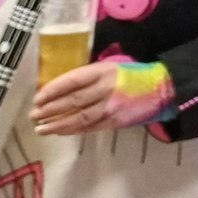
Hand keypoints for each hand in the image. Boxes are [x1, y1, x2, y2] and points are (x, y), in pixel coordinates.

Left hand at [33, 59, 172, 134]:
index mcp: (104, 71)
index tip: (37, 98)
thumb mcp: (113, 66)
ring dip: (57, 124)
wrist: (163, 89)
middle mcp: (106, 89)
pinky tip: (61, 131)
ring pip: (79, 118)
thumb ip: (91, 75)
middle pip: (72, 101)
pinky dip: (73, 130)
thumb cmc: (135, 75)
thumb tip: (62, 88)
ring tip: (41, 128)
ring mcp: (111, 107)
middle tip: (34, 115)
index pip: (72, 81)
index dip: (53, 90)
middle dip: (50, 109)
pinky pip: (90, 127)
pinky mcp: (116, 122)